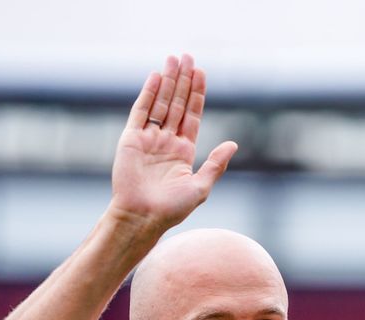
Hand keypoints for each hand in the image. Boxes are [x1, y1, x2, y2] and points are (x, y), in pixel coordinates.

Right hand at [109, 54, 238, 230]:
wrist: (143, 217)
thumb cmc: (172, 209)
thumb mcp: (201, 186)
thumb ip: (216, 164)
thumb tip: (234, 144)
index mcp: (184, 151)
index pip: (192, 115)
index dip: (197, 94)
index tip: (201, 73)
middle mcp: (166, 141)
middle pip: (176, 104)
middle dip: (183, 81)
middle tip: (187, 57)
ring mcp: (148, 138)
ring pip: (160, 103)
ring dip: (168, 81)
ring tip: (174, 59)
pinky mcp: (131, 139)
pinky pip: (141, 111)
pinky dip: (148, 93)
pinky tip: (157, 76)